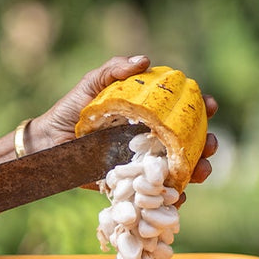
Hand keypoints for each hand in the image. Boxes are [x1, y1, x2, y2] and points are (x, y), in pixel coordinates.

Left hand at [29, 55, 219, 201]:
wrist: (48, 143)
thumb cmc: (71, 110)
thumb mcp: (91, 84)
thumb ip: (114, 70)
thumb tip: (145, 61)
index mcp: (147, 116)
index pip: (182, 112)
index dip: (201, 109)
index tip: (210, 106)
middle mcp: (150, 140)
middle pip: (189, 143)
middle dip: (207, 144)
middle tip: (211, 144)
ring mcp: (142, 164)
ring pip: (179, 170)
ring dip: (197, 171)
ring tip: (201, 171)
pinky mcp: (130, 186)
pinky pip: (155, 194)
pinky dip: (171, 198)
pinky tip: (179, 196)